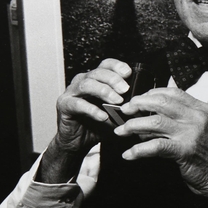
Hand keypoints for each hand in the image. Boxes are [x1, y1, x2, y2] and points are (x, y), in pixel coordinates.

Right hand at [38, 59, 131, 182]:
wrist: (77, 142)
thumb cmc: (96, 125)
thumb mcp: (114, 113)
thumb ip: (125, 106)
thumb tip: (143, 105)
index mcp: (95, 79)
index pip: (106, 65)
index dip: (117, 66)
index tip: (128, 73)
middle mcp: (82, 82)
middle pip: (97, 72)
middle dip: (113, 79)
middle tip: (125, 89)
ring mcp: (71, 92)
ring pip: (87, 84)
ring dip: (104, 91)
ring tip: (117, 100)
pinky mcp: (64, 105)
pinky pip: (78, 104)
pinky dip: (92, 109)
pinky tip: (103, 116)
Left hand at [114, 88, 207, 202]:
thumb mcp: (200, 129)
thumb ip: (180, 119)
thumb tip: (148, 117)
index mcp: (201, 109)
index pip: (172, 92)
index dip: (151, 94)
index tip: (137, 99)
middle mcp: (197, 117)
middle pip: (161, 102)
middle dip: (138, 104)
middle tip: (124, 111)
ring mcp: (191, 133)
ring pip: (155, 121)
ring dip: (133, 125)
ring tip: (121, 131)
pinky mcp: (185, 150)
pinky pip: (156, 146)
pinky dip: (138, 150)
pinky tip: (129, 154)